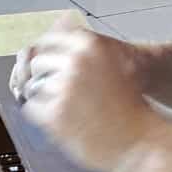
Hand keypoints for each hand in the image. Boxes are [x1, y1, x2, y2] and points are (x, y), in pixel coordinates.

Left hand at [13, 24, 155, 171]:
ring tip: (71, 110)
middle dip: (47, 78)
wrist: (140, 140)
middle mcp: (76, 61)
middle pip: (38, 63)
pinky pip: (32, 108)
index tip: (56, 70)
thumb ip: (85, 48)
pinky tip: (66, 121)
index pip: (50, 41)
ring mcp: (64, 87)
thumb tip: (54, 31)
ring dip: (46, 98)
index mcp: (90, 44)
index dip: (52, 58)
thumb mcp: (114, 60)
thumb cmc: (128, 103)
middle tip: (67, 95)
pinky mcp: (55, 114)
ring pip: (33, 86)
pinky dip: (43, 116)